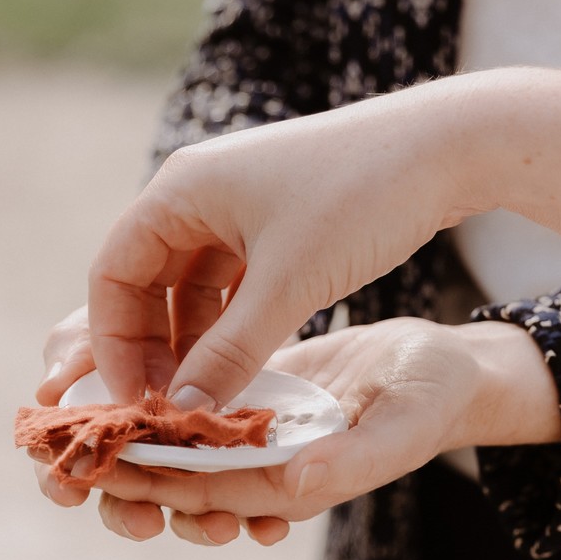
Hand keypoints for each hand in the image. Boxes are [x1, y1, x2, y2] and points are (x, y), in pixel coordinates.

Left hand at [39, 318, 560, 545]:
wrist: (446, 365)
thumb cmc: (434, 398)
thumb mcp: (403, 426)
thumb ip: (351, 463)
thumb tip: (287, 492)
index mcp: (287, 482)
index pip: (203, 494)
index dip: (146, 486)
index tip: (93, 471)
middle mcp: (259, 464)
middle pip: (173, 482)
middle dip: (116, 479)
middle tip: (59, 462)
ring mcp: (251, 429)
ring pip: (172, 442)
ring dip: (122, 432)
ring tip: (67, 413)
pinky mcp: (249, 391)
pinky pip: (187, 396)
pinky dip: (148, 386)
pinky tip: (107, 361)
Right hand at [86, 77, 500, 407]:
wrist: (448, 146)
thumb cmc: (362, 199)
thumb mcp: (290, 284)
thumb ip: (231, 352)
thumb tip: (181, 412)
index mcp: (181, 189)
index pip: (111, 274)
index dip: (115, 344)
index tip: (134, 401)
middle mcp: (199, 192)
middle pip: (145, 282)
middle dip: (152, 349)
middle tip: (170, 410)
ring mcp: (238, 205)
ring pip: (191, 287)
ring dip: (193, 342)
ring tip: (206, 399)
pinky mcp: (276, 221)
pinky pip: (232, 282)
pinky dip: (231, 325)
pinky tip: (244, 368)